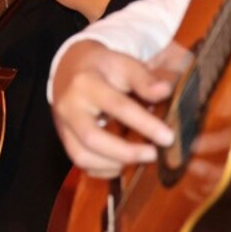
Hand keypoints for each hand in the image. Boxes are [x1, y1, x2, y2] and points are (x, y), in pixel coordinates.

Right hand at [51, 41, 174, 178]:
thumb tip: (165, 91)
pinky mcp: (63, 137)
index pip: (117, 106)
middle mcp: (69, 106)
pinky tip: (122, 163)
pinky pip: (79, 162)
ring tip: (139, 159)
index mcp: (86, 82)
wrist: (69, 67)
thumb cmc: (102, 67)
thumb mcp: (123, 63)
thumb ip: (143, 78)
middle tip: (153, 154)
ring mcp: (62, 124)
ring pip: (82, 155)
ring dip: (114, 163)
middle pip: (92, 138)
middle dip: (125, 152)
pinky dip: (103, 168)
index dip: (144, 124)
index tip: (167, 137)